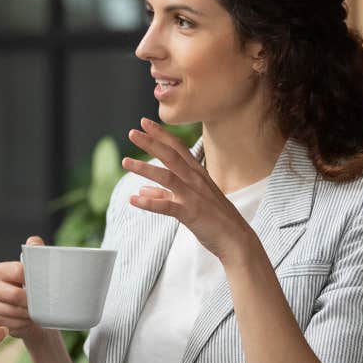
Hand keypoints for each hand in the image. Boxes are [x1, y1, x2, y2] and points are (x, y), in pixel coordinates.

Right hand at [0, 236, 50, 340]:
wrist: (31, 314)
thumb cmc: (34, 289)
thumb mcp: (36, 270)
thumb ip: (35, 252)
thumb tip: (34, 241)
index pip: (18, 272)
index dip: (35, 279)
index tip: (46, 285)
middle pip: (15, 295)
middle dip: (32, 301)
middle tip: (45, 303)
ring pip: (14, 311)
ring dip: (29, 314)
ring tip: (38, 312)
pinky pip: (12, 324)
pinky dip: (24, 324)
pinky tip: (29, 320)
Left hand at [122, 118, 258, 261]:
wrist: (236, 240)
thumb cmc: (214, 219)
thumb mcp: (190, 201)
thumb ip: (164, 194)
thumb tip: (142, 189)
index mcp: (197, 174)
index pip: (177, 148)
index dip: (161, 135)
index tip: (144, 122)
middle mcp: (196, 180)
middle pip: (171, 156)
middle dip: (151, 142)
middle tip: (133, 132)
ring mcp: (194, 196)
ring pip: (167, 177)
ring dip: (145, 168)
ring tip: (126, 162)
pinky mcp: (192, 213)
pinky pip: (168, 206)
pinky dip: (150, 202)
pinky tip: (133, 199)